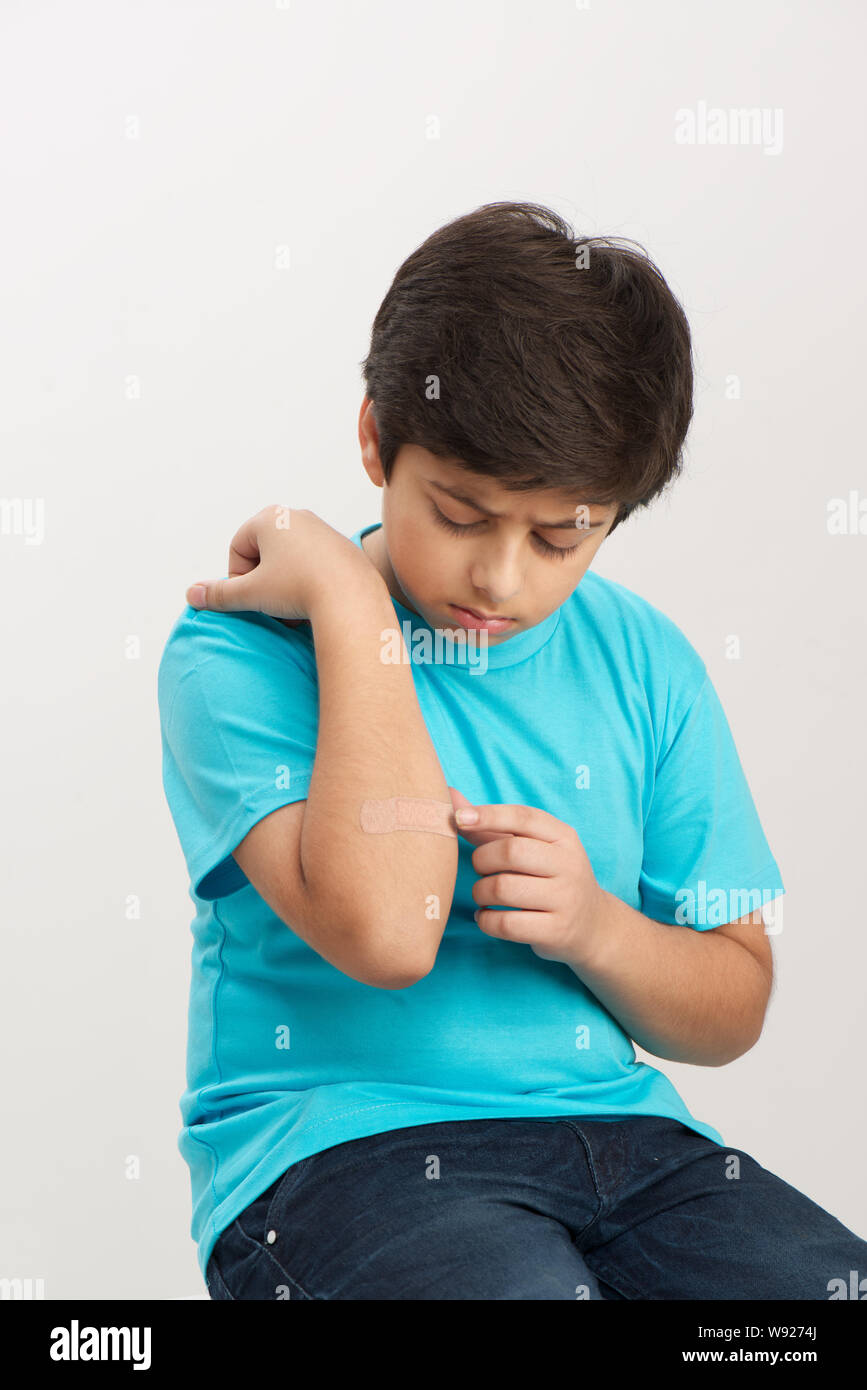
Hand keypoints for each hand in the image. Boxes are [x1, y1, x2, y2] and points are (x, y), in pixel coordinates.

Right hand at [185, 505, 378, 623]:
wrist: (352, 597)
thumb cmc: (298, 589)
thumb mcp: (251, 593)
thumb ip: (220, 594)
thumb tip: (191, 595)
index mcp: (270, 518)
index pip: (237, 549)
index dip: (238, 579)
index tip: (252, 598)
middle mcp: (297, 516)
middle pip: (264, 555)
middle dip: (263, 584)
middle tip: (272, 607)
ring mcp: (323, 530)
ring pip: (289, 563)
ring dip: (284, 588)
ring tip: (293, 611)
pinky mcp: (342, 547)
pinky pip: (314, 566)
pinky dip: (307, 585)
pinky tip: (314, 605)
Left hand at [446, 787, 607, 969]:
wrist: (592, 924)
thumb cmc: (548, 877)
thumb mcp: (530, 847)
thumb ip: (490, 825)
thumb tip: (450, 796)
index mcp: (563, 836)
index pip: (524, 817)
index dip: (488, 815)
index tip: (459, 819)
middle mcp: (569, 864)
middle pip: (510, 851)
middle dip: (482, 860)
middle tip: (481, 869)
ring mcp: (565, 898)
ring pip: (503, 888)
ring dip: (480, 892)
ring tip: (482, 894)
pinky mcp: (556, 930)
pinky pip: (506, 923)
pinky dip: (485, 920)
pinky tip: (486, 916)